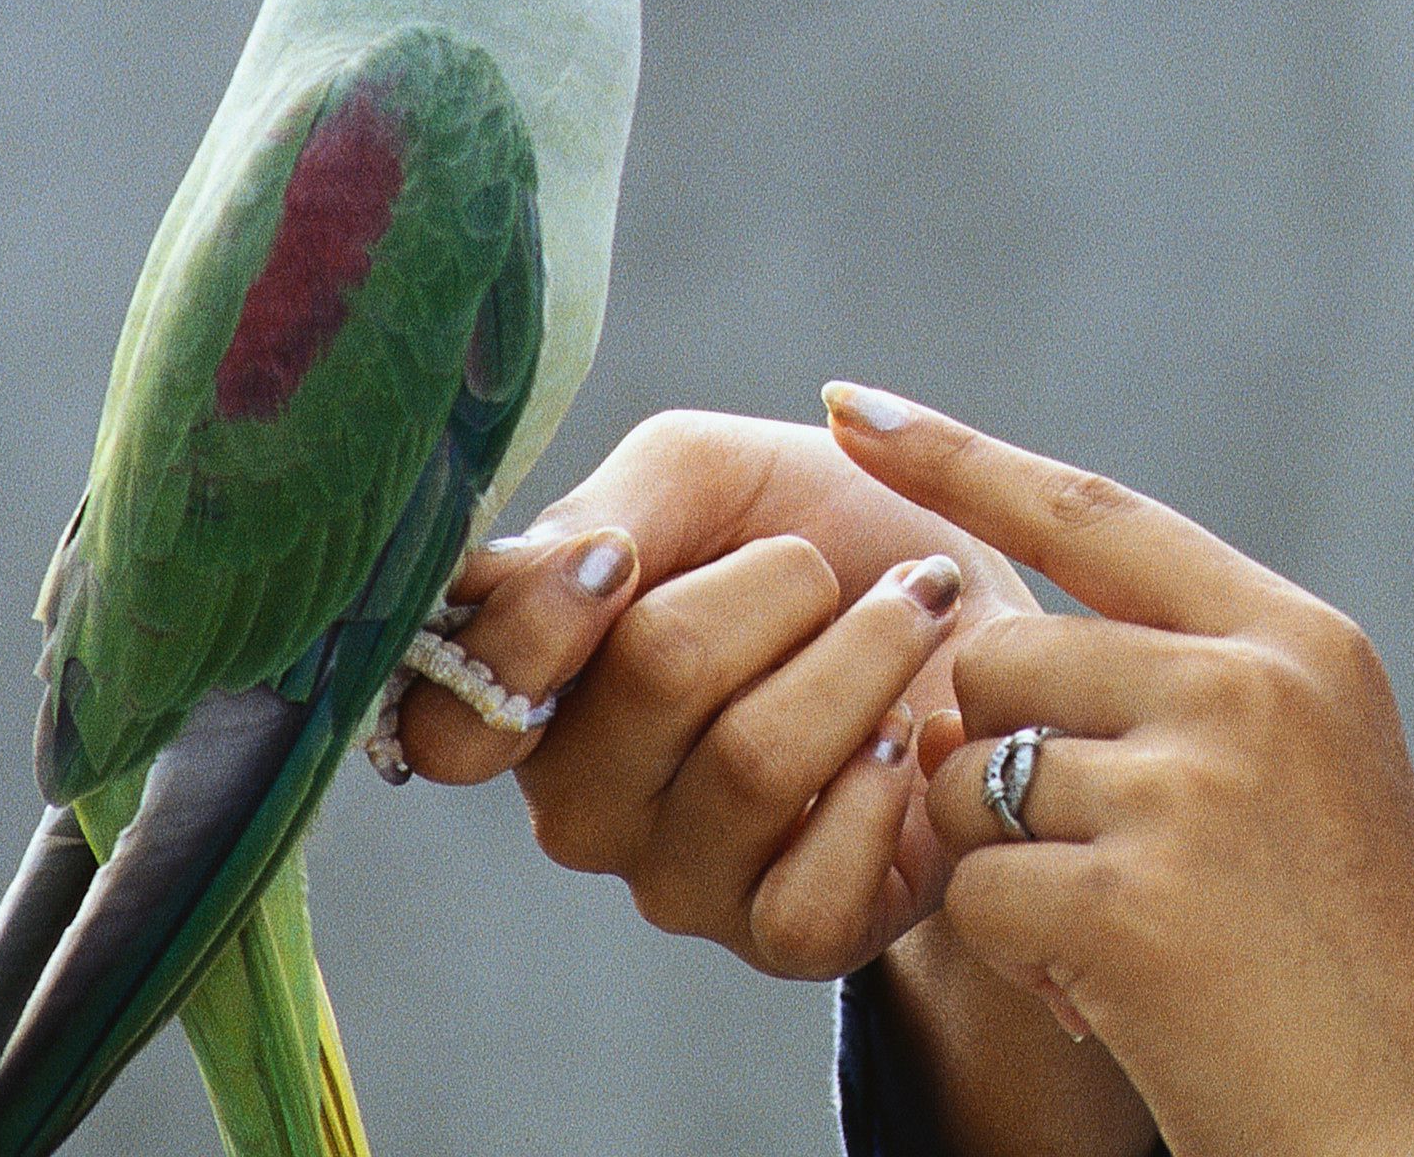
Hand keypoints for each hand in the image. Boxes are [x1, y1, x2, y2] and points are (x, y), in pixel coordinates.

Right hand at [390, 411, 1044, 975]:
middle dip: (777, 583)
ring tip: (912, 615)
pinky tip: (912, 740)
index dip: (536, 627)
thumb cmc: (819, 531)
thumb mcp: (703, 475)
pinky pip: (809, 893)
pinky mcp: (784, 939)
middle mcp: (583, 804)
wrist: (963, 606)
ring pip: (753, 762)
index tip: (622, 556)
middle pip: (652, 675)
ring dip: (866, 653)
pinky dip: (884, 787)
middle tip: (826, 567)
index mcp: (531, 693)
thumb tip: (560, 572)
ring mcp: (678, 881)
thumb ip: (604, 511)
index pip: (450, 725)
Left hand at [828, 385, 1413, 1156]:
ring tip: (1115, 935)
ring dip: (1001, 864)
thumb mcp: (1303, 777)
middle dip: (991, 756)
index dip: (961, 458)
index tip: (851, 407)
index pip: (1096, 511)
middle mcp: (1252, 687)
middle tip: (1085, 860)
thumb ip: (1181, 684)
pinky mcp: (1129, 900)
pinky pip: (972, 893)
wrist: (1409, 1132)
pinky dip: (1013, 956)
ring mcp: (1194, 789)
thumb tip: (969, 651)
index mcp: (1302, 641)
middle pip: (1001, 654)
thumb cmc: (1338, 971)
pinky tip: (1108, 994)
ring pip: (969, 776)